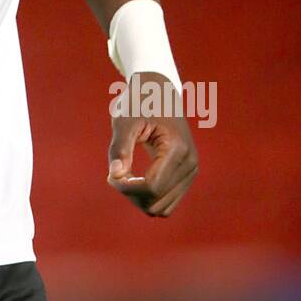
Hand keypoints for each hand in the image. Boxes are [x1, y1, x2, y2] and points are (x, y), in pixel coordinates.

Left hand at [107, 71, 198, 216]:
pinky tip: (134, 178)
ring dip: (138, 198)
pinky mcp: (186, 176)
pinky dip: (146, 197)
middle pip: (156, 202)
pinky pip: (166, 202)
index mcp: (177, 149)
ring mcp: (191, 172)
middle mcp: (190, 164)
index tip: (110, 174)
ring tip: (125, 174)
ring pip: (161, 208)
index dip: (125, 187)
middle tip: (115, 172)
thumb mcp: (124, 120)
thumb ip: (120, 147)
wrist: (158, 91)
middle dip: (130, 194)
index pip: (151, 187)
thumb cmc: (139, 102)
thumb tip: (114, 175)